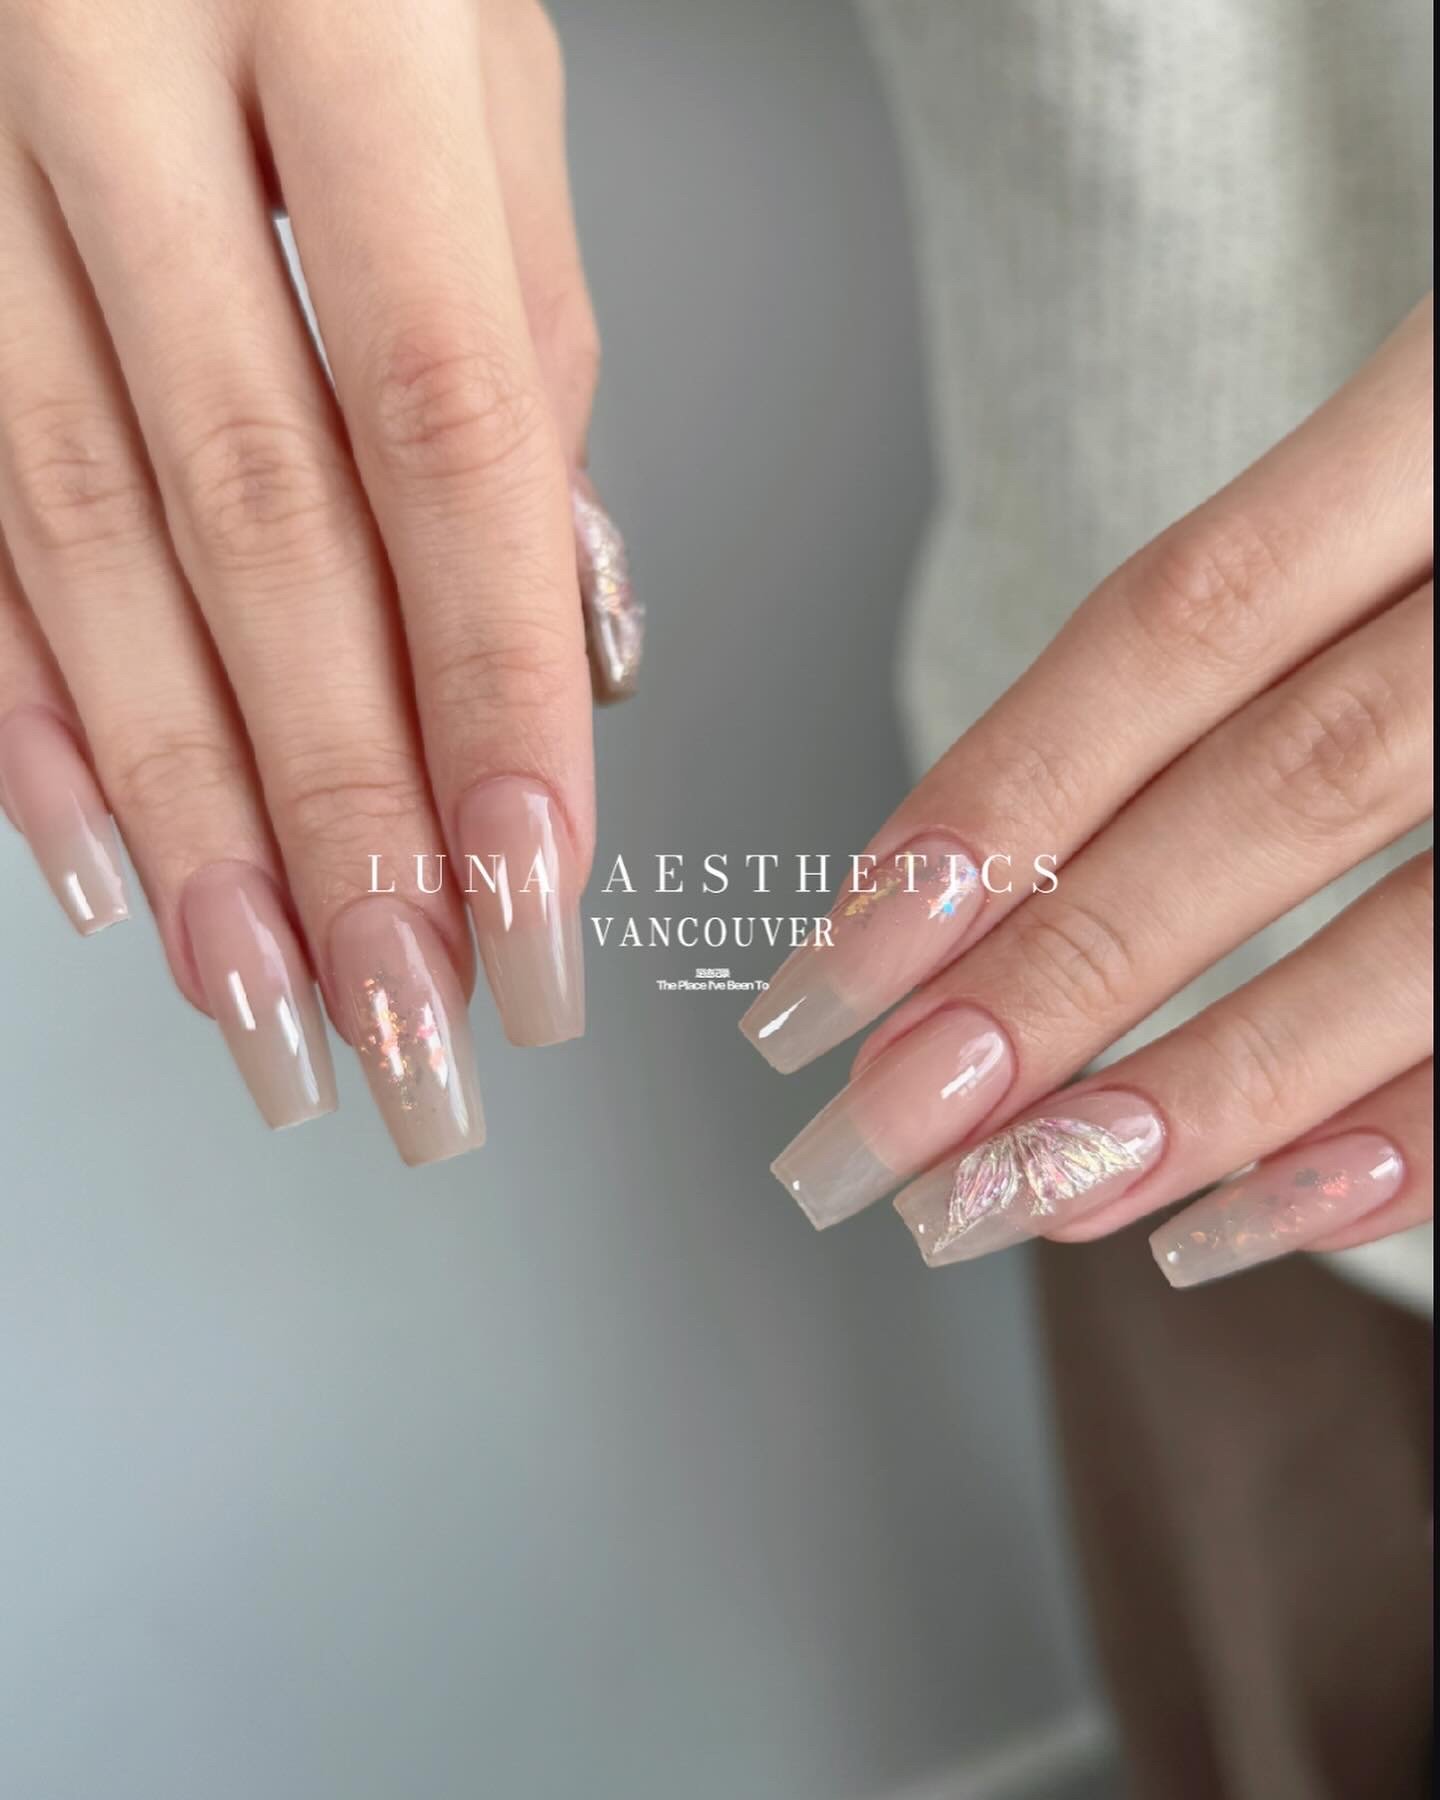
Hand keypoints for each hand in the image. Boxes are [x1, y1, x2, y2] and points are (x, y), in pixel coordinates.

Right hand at [0, 0, 635, 1162]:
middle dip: (336, 805)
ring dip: (183, 805)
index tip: (533, 881)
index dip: (487, 678)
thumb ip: (518, 332)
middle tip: (405, 1011)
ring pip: (81, 541)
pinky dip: (24, 702)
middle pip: (252, 520)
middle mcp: (113, 74)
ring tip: (266, 992)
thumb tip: (562, 619)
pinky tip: (100, 855)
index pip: (440, 421)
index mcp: (337, 9)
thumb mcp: (476, 65)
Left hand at [746, 298, 1431, 1286]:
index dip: (985, 810)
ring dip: (1216, 1091)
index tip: (825, 970)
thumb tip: (991, 861)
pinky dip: (1416, 1130)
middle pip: (1277, 795)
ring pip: (1433, 929)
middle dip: (1055, 987)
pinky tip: (1261, 1213)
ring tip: (1027, 1198)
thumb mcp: (1412, 452)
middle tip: (877, 1138)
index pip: (1168, 632)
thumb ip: (1263, 626)